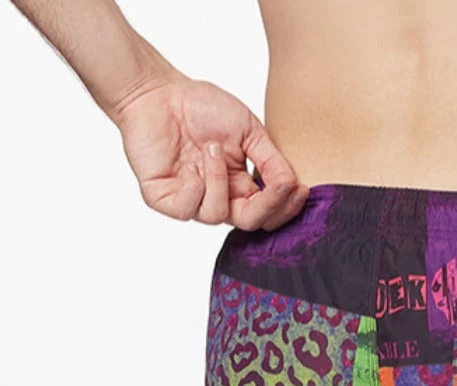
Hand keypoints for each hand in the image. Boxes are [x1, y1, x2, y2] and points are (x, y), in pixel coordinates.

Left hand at [112, 72, 307, 229]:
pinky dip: (194, 186)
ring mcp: (191, 201)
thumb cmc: (200, 106)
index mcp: (240, 186)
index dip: (285, 207)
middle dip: (267, 204)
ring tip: (211, 148)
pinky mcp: (165, 199)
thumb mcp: (249, 131)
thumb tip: (292, 185)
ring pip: (217, 215)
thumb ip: (271, 160)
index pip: (267, 212)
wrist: (157, 92)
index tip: (299, 188)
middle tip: (277, 182)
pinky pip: (187, 209)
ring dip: (219, 180)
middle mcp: (218, 198)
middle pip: (250, 223)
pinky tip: (189, 165)